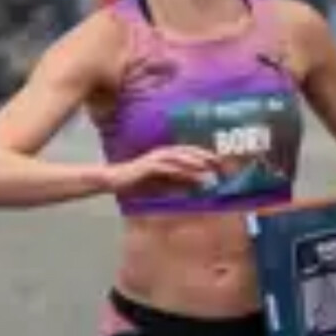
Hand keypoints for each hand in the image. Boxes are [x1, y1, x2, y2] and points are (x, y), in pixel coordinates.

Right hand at [104, 145, 221, 194]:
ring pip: (179, 157)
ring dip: (194, 160)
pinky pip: (167, 168)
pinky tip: (188, 174)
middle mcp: (162, 153)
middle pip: (187, 151)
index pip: (189, 152)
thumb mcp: (163, 184)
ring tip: (208, 165)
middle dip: (204, 155)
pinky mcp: (148, 166)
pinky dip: (180, 170)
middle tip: (220, 161)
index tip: (221, 161)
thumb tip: (198, 184)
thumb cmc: (138, 182)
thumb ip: (180, 183)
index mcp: (166, 155)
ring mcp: (155, 159)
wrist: (115, 180)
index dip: (205, 155)